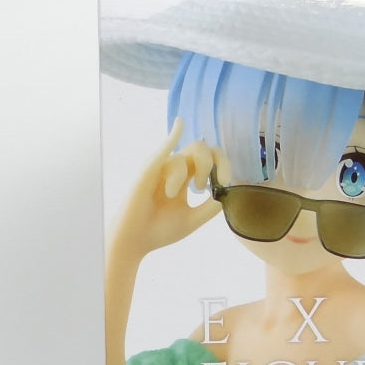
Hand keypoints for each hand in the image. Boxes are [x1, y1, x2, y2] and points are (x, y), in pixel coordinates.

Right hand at [112, 118, 230, 258]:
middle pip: (201, 149)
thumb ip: (209, 208)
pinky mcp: (149, 171)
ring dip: (182, 178)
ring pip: (183, 158)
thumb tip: (225, 194)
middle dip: (214, 163)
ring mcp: (161, 168)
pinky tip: (181, 123)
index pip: (210, 159)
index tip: (226, 182)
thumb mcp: (192, 219)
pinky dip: (173, 136)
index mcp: (187, 179)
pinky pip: (164, 150)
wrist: (137, 241)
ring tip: (172, 195)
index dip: (223, 164)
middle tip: (211, 185)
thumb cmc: (160, 230)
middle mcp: (175, 169)